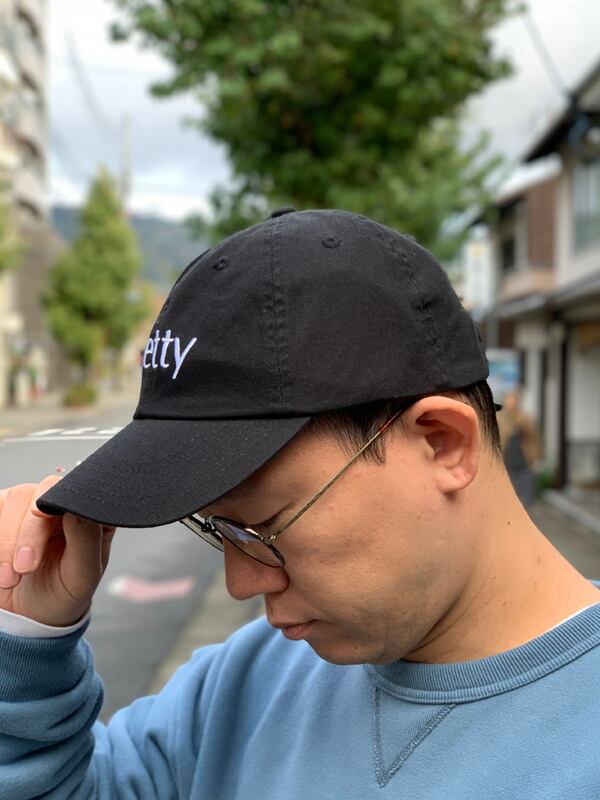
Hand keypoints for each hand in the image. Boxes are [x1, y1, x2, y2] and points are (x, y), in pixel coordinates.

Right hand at [0, 476, 116, 626]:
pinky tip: (0, 568)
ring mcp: (27, 504)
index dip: (58, 498)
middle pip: (39, 494)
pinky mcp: (3, 511)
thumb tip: (77, 509)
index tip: (38, 513)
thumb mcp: (82, 576)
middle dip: (27, 534)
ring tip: (9, 579)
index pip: (77, 491)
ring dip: (6, 542)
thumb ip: (85, 542)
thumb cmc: (63, 592)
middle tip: (25, 569)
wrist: (30, 614)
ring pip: (12, 501)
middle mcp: (58, 502)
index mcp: (87, 513)